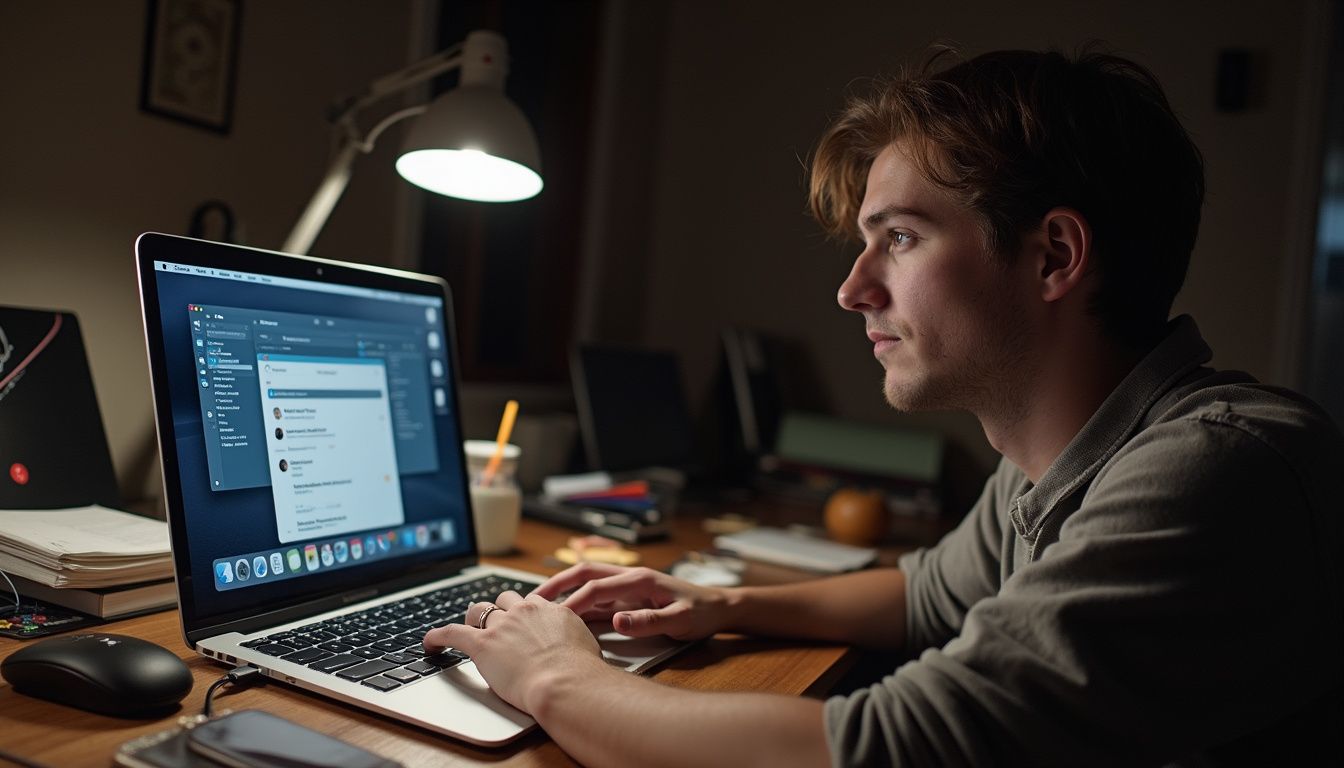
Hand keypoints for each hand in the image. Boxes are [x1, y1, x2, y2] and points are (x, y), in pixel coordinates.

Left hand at [422, 590, 606, 712]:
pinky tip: (430, 642)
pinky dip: (437, 636)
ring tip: (466, 630)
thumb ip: (573, 639)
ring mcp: (502, 626)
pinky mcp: (482, 644)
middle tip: (494, 625)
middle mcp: (524, 611)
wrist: (566, 682)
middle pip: (503, 600)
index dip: (523, 613)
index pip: (530, 602)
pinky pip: (452, 632)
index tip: (520, 622)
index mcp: (550, 610)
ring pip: (479, 610)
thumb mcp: (586, 645)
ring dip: (472, 619)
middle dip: (497, 610)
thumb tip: (575, 647)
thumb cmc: (581, 672)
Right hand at [531, 563, 730, 640]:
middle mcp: (631, 578)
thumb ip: (649, 621)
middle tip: (533, 599)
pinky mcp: (630, 598)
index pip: (597, 588)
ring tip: (540, 607)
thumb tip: (617, 621)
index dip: (573, 602)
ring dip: (565, 592)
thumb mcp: (680, 620)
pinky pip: (599, 598)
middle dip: (558, 584)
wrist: (719, 609)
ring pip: (589, 584)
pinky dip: (579, 604)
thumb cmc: (702, 613)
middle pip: (585, 574)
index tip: (553, 617)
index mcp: (640, 579)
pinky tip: (566, 617)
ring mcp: (629, 587)